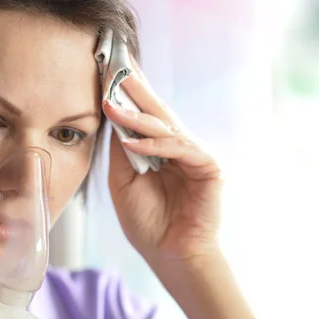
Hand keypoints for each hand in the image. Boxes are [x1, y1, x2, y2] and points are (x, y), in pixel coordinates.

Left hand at [103, 59, 222, 263]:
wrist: (170, 255)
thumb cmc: (147, 221)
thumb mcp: (123, 181)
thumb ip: (121, 151)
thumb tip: (113, 116)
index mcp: (159, 149)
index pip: (143, 114)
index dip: (127, 92)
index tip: (109, 67)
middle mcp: (178, 146)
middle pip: (156, 110)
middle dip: (135, 87)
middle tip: (116, 63)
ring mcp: (194, 154)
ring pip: (165, 126)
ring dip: (136, 115)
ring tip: (111, 103)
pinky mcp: (208, 166)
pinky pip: (178, 148)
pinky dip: (154, 145)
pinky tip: (132, 144)